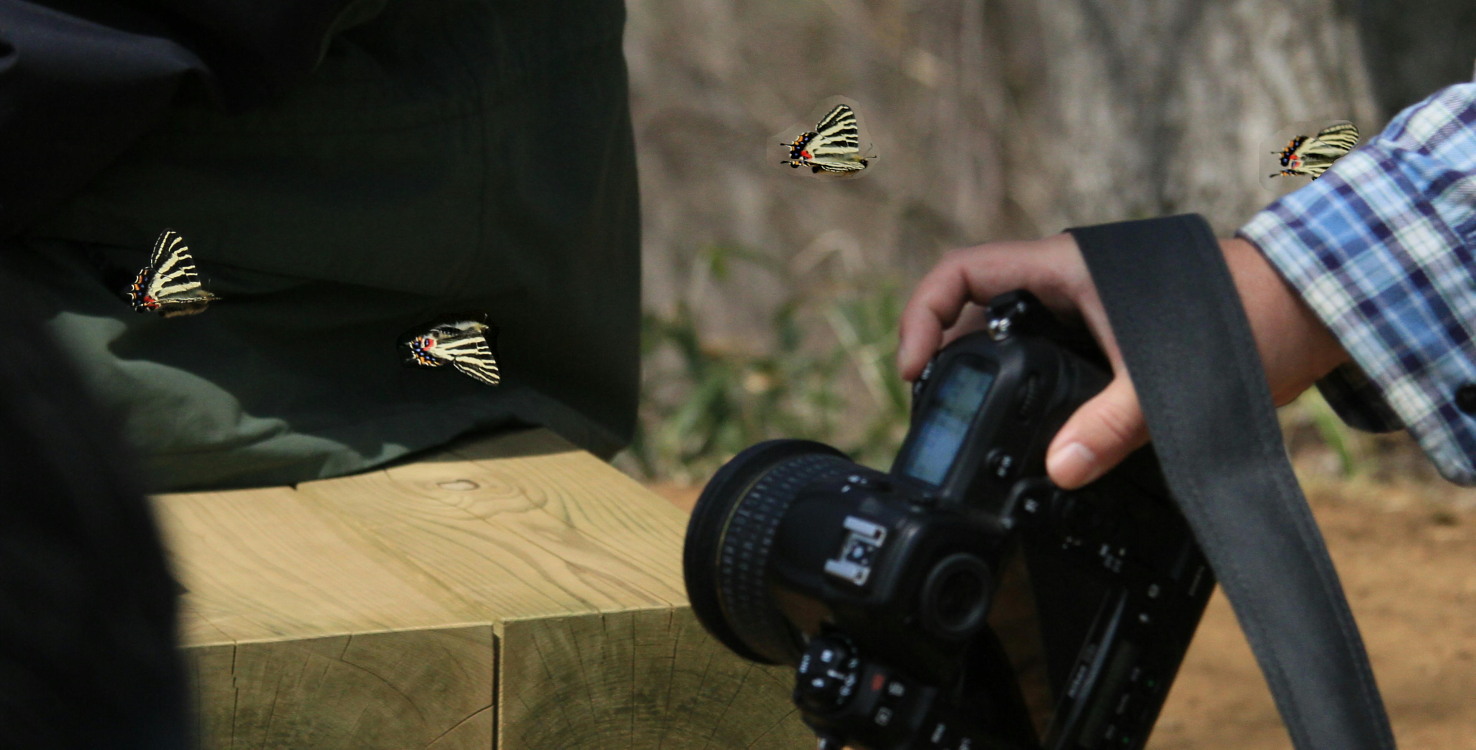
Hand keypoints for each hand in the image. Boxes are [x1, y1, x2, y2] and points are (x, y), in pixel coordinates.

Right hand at [896, 233, 1349, 488]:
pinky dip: (1022, 387)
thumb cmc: (1244, 318)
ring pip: (1007, 335)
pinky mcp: (1101, 336)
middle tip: (936, 411)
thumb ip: (1113, 425)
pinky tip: (1025, 429)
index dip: (922, 315)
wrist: (1304, 312)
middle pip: (973, 310)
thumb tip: (1063, 468)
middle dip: (945, 356)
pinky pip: (1042, 356)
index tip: (914, 370)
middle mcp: (1064, 281)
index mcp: (1064, 266)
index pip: (962, 273)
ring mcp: (1082, 308)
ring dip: (983, 373)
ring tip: (968, 424)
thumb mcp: (1168, 377)